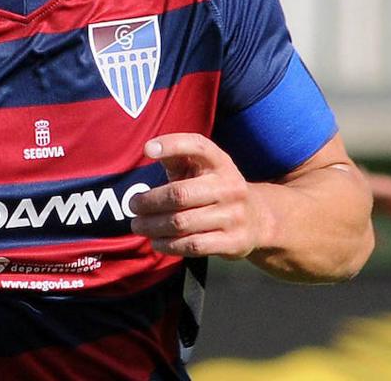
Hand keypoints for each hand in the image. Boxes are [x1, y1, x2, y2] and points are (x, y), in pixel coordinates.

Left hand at [129, 132, 263, 259]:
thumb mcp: (202, 169)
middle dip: (149, 202)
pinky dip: (169, 245)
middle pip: (179, 194)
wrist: (258, 218)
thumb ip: (178, 158)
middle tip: (132, 206)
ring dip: (153, 226)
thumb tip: (149, 149)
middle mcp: (230, 186)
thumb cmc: (214, 188)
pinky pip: (193, 245)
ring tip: (138, 226)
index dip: (171, 145)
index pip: (197, 146)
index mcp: (220, 162)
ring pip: (182, 223)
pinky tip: (156, 242)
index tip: (146, 150)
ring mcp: (234, 215)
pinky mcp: (234, 242)